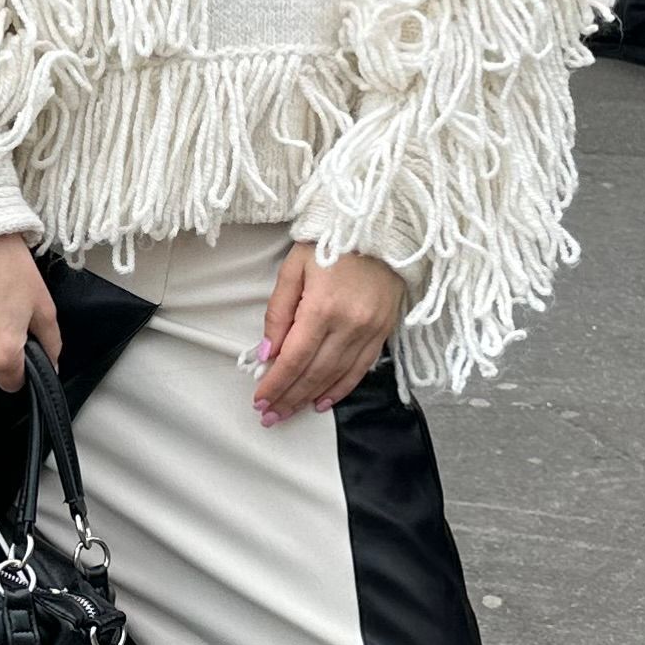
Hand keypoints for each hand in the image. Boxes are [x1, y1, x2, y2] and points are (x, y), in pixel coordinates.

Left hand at [250, 247, 405, 425]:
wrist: (381, 228)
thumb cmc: (330, 243)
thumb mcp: (294, 269)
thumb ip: (278, 313)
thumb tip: (267, 354)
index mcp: (322, 307)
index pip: (293, 358)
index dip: (275, 383)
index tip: (259, 400)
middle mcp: (349, 325)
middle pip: (314, 373)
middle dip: (289, 397)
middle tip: (269, 416)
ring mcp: (370, 331)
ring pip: (337, 376)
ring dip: (311, 398)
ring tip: (289, 413)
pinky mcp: (384, 332)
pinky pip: (361, 369)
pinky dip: (341, 389)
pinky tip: (323, 401)